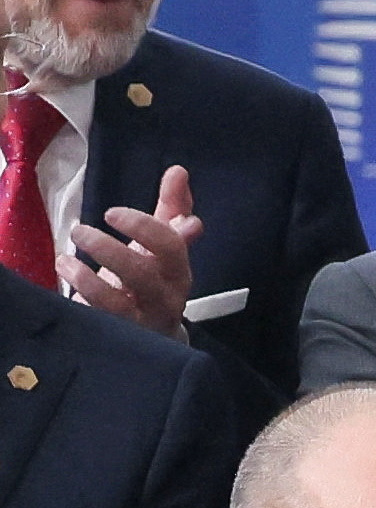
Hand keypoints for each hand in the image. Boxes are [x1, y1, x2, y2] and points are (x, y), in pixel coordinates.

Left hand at [64, 165, 198, 336]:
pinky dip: (79, 295)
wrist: (152, 333)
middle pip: (144, 274)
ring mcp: (143, 321)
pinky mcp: (121, 336)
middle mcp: (166, 298)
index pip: (170, 246)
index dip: (142, 227)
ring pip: (118, 302)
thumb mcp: (161, 246)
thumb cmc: (152, 280)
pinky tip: (66, 275)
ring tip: (64, 259)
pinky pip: (98, 319)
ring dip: (88, 277)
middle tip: (79, 231)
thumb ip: (171, 208)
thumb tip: (178, 171)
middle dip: (109, 250)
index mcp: (178, 271)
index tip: (111, 213)